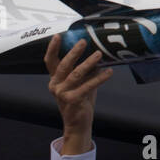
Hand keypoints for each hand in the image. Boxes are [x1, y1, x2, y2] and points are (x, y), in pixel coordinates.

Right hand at [44, 35, 112, 154]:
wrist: (78, 123)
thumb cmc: (80, 100)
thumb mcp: (81, 82)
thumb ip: (85, 70)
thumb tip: (98, 52)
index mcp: (55, 79)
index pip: (50, 61)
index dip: (52, 48)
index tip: (58, 35)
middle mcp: (55, 85)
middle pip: (63, 65)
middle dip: (74, 52)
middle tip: (83, 41)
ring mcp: (62, 94)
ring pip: (76, 74)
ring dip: (89, 63)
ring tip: (99, 54)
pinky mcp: (72, 100)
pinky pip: (88, 86)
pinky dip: (99, 78)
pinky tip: (109, 72)